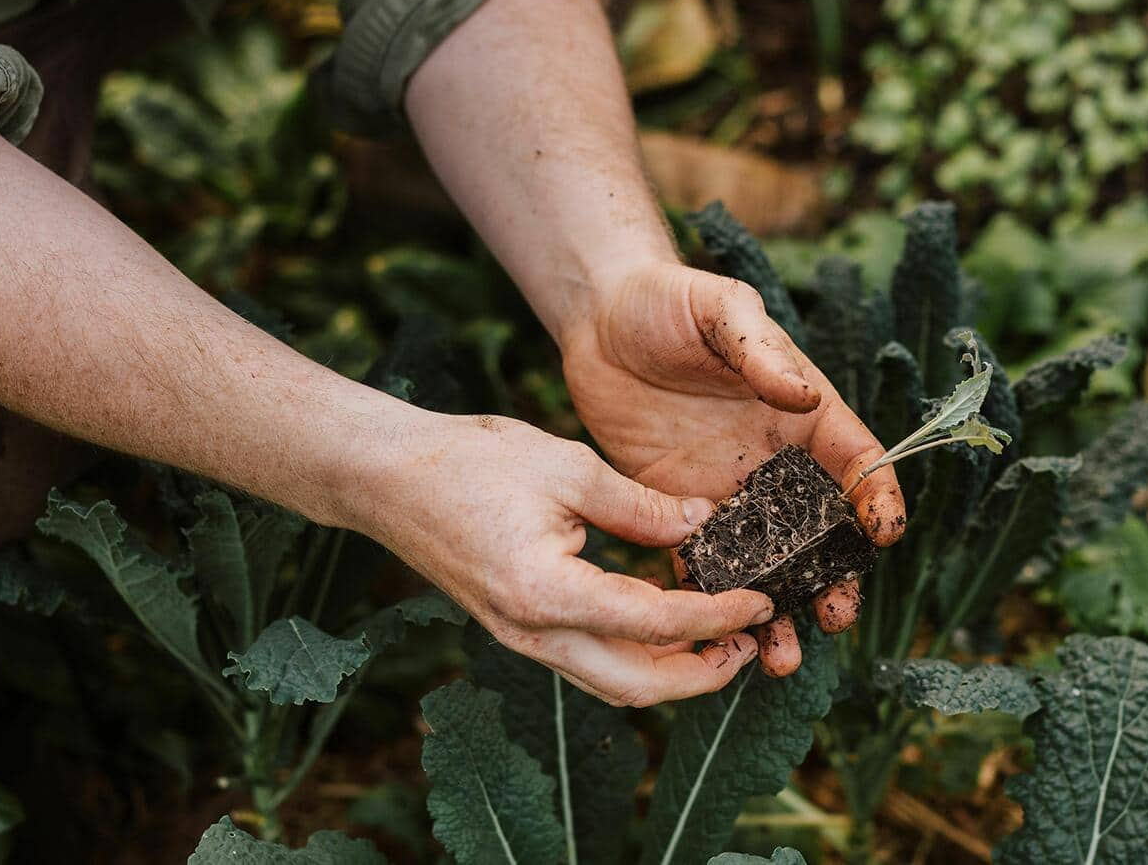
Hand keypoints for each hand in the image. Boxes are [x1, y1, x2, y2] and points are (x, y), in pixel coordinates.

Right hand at [351, 411, 775, 706]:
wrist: (386, 478)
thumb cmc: (468, 462)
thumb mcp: (566, 467)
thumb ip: (639, 504)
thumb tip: (702, 524)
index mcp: (547, 592)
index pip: (655, 623)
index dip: (718, 616)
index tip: (761, 601)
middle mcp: (532, 633)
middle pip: (636, 685)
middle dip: (702, 675)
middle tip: (749, 642)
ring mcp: (520, 638)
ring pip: (611, 683)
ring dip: (670, 672)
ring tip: (718, 640)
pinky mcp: (515, 628)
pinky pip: (586, 661)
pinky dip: (635, 654)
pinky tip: (662, 620)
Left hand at [560, 260, 907, 675]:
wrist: (599, 321)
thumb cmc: (668, 301)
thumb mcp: (718, 307)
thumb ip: (757, 349)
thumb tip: (798, 394)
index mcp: (802, 412)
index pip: (856, 460)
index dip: (877, 497)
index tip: (885, 534)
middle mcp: (774, 461)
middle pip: (820, 530)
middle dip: (834, 578)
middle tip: (835, 617)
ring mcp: (727, 491)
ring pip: (765, 563)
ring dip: (778, 610)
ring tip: (784, 658)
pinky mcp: (676, 510)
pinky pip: (700, 564)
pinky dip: (713, 603)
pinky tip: (719, 639)